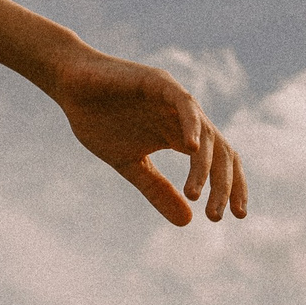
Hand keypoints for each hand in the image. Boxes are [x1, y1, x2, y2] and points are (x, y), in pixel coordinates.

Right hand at [0, 0, 247, 225]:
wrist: (70, 85)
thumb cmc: (98, 120)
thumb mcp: (130, 165)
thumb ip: (158, 190)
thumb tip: (188, 221)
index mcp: (181, 136)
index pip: (220, 163)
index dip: (230, 187)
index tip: (235, 217)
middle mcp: (186, 119)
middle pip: (221, 152)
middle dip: (223, 185)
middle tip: (215, 216)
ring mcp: (176, 99)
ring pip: (206, 133)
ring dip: (205, 166)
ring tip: (195, 194)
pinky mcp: (160, 83)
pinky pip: (185, 104)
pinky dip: (192, 125)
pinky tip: (192, 150)